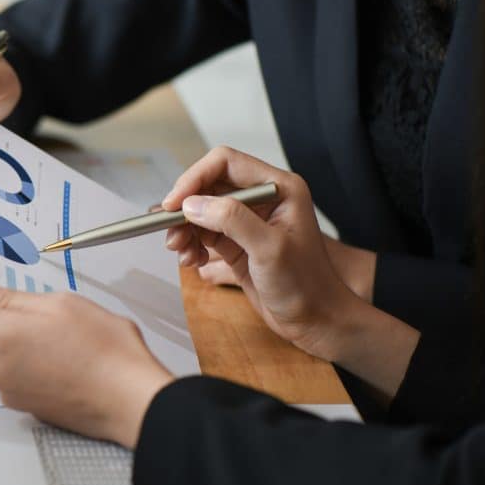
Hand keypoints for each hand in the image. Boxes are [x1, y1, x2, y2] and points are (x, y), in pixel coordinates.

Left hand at [0, 280, 172, 448]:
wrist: (131, 401)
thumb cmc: (104, 350)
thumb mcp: (59, 304)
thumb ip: (9, 298)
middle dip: (6, 320)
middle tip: (47, 316)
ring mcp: (8, 390)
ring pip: (1, 354)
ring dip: (21, 343)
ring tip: (64, 342)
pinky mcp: (24, 406)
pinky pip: (16, 375)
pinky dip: (32, 365)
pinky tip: (65, 363)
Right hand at [161, 147, 357, 360]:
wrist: (314, 320)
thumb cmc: (305, 285)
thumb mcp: (270, 249)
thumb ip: (232, 220)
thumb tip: (192, 205)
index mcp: (278, 187)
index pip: (225, 163)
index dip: (195, 178)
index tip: (173, 204)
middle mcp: (262, 198)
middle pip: (208, 186)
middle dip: (185, 208)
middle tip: (171, 232)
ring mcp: (247, 220)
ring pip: (201, 210)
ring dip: (184, 228)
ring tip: (180, 251)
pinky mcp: (236, 242)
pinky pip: (202, 232)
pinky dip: (191, 243)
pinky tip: (191, 260)